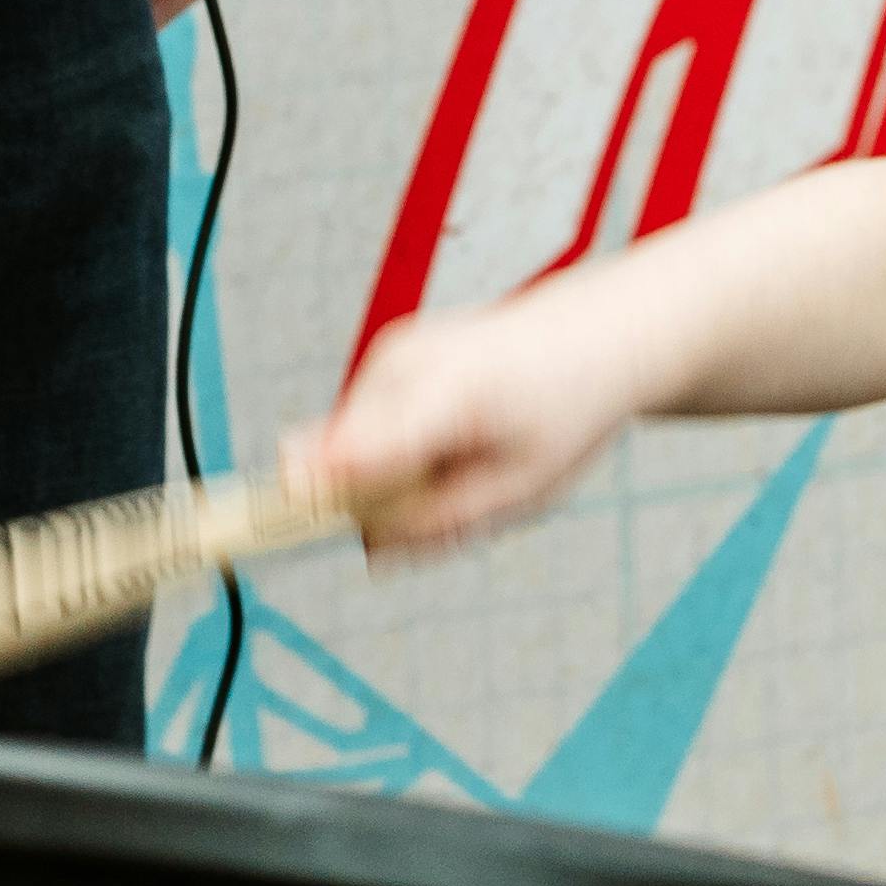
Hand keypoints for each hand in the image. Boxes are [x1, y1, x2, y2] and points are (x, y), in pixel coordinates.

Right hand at [288, 302, 632, 557]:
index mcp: (449, 399)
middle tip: (461, 495)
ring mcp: (390, 353)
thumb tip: (367, 550)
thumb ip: (439, 522)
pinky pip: (367, 426)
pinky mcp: (387, 354)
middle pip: (340, 462)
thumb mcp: (519, 490)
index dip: (311, 494)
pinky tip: (454, 434)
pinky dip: (399, 447)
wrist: (597, 335)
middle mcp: (405, 364)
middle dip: (378, 502)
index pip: (354, 451)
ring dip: (393, 474)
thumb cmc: (564, 414)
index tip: (288, 522)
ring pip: (350, 447)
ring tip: (468, 457)